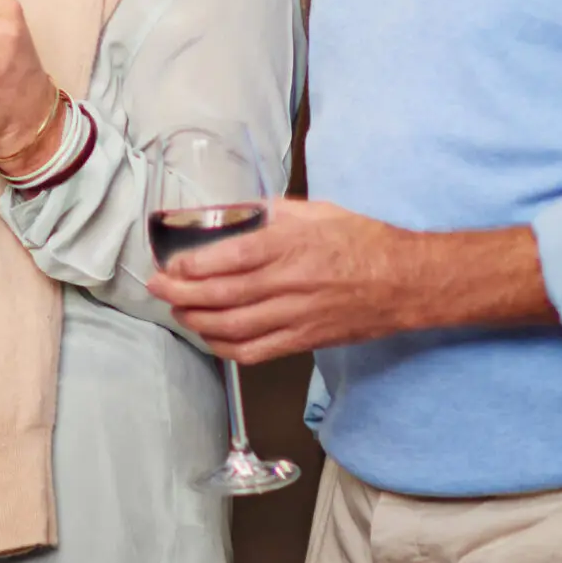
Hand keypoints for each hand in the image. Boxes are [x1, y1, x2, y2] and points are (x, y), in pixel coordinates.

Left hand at [145, 198, 550, 362]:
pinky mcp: (302, 339)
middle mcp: (287, 283)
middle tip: (157, 287)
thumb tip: (232, 214)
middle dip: (177, 293)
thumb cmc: (361, 241)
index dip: (188, 265)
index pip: (224, 258)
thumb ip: (269, 213)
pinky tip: (209, 336)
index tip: (170, 262)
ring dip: (194, 321)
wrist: (404, 281)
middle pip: (218, 295)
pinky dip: (223, 346)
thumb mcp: (314, 211)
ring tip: (177, 310)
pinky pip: (253, 351)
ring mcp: (294, 316)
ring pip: (229, 327)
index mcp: (288, 246)